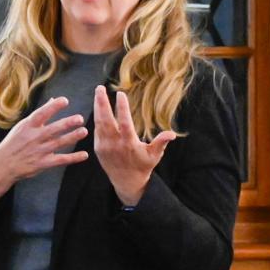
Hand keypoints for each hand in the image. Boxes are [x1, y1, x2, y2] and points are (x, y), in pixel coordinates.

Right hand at [0, 97, 89, 205]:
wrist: (3, 164)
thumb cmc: (14, 142)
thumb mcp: (23, 126)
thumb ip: (40, 115)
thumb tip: (53, 100)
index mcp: (28, 126)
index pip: (41, 114)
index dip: (53, 107)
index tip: (65, 101)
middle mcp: (34, 138)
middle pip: (52, 129)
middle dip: (66, 124)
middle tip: (79, 118)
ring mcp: (39, 151)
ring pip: (58, 143)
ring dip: (72, 137)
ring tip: (84, 132)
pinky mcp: (43, 163)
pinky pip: (60, 160)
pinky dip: (73, 158)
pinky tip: (84, 155)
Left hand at [91, 86, 175, 207]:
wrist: (127, 182)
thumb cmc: (143, 166)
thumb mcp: (155, 155)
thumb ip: (161, 143)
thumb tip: (172, 134)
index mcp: (129, 144)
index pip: (124, 122)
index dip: (122, 108)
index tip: (120, 94)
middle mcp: (115, 144)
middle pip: (106, 120)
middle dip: (102, 103)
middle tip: (100, 88)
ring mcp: (104, 146)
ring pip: (99, 123)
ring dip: (97, 107)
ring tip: (98, 92)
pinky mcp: (98, 148)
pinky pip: (97, 130)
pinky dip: (97, 118)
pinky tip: (98, 107)